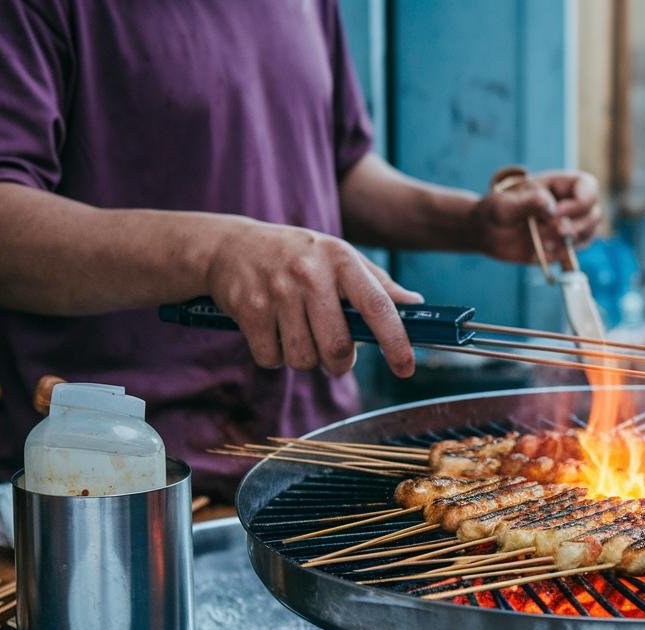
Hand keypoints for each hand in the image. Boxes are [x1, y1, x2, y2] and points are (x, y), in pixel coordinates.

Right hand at [205, 221, 423, 376]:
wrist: (230, 245)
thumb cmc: (297, 255)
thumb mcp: (338, 256)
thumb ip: (376, 283)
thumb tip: (414, 304)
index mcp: (340, 259)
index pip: (377, 305)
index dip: (395, 341)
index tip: (406, 368)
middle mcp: (310, 274)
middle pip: (337, 347)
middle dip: (339, 363)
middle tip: (334, 356)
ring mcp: (277, 292)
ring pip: (304, 359)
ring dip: (305, 358)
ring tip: (298, 334)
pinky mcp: (249, 309)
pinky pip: (272, 358)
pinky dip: (275, 356)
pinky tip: (272, 331)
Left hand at [472, 170, 601, 264]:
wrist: (487, 233)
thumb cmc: (496, 210)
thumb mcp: (505, 204)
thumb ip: (527, 202)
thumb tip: (550, 205)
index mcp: (560, 185)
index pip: (589, 188)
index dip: (579, 203)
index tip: (555, 212)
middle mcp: (570, 204)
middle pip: (595, 214)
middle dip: (574, 226)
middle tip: (547, 230)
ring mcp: (569, 226)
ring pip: (588, 234)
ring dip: (566, 241)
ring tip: (541, 240)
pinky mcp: (562, 246)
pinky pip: (574, 252)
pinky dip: (559, 254)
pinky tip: (541, 250)